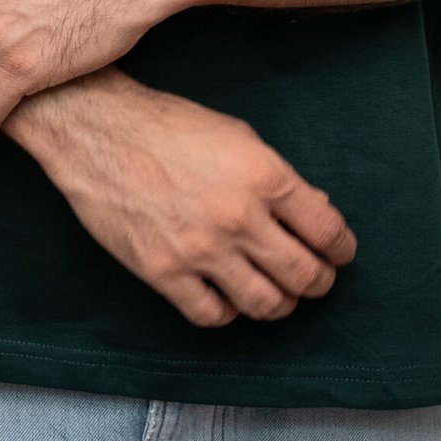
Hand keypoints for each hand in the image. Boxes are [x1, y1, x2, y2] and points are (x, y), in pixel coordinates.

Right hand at [13, 70, 359, 326]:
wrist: (100, 130)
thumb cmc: (168, 125)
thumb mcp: (237, 135)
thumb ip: (276, 179)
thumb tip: (314, 213)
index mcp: (263, 174)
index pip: (326, 230)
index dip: (341, 247)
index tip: (340, 252)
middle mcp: (238, 216)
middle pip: (303, 274)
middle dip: (319, 281)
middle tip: (318, 278)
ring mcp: (200, 250)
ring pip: (266, 304)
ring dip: (281, 303)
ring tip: (280, 292)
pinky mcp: (164, 273)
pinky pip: (214, 315)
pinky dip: (229, 311)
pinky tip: (229, 295)